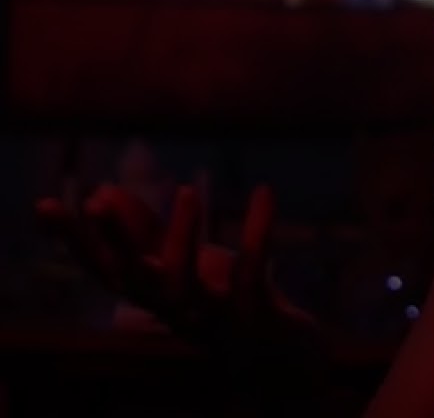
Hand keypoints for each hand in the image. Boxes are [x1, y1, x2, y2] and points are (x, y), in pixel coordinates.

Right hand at [35, 181, 314, 358]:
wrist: (277, 355)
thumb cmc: (219, 302)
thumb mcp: (181, 265)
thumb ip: (143, 232)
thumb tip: (101, 190)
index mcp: (151, 296)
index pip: (102, 269)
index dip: (73, 241)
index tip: (44, 205)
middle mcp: (172, 309)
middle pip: (132, 281)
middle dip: (113, 242)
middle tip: (95, 201)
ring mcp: (211, 316)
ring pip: (185, 283)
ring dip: (182, 236)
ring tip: (186, 190)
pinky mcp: (253, 314)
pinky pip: (251, 271)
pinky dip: (257, 232)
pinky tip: (263, 192)